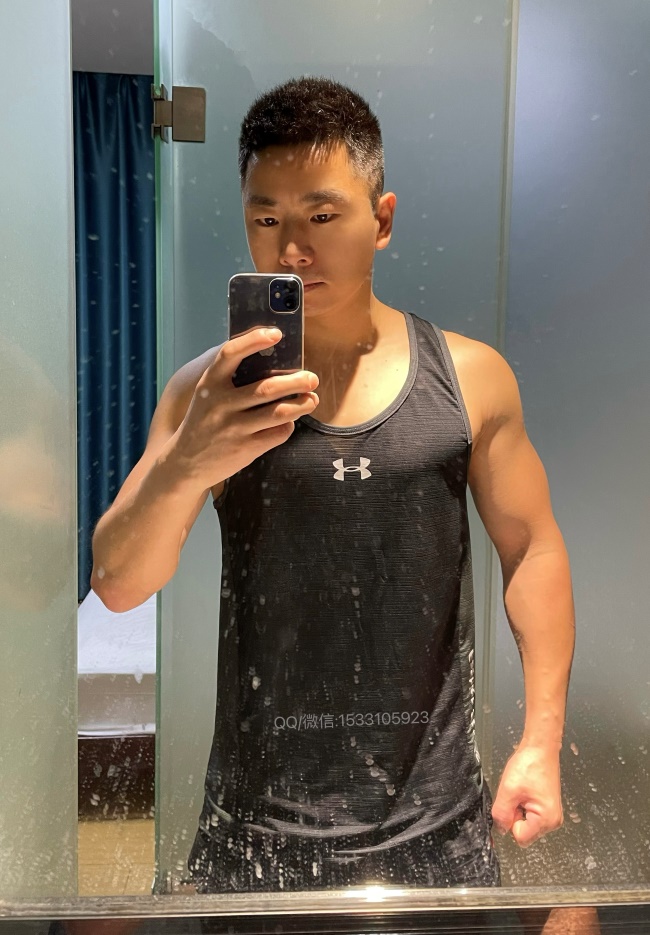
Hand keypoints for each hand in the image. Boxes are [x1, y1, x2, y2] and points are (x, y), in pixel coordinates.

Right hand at [172, 327, 318, 489]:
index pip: (230, 354)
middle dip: (297, 381)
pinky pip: (278, 433)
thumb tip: (272, 359)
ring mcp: (234, 429)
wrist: (185, 463)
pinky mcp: (246, 449)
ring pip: (279, 413)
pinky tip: (289, 421)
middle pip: (267, 388)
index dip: (254, 340)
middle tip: (312, 378)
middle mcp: (221, 404)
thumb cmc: (204, 422)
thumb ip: (230, 378)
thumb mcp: (207, 395)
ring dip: (301, 405)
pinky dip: (289, 425)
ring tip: (311, 399)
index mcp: (210, 384)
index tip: (276, 333)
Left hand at [491, 742, 563, 846]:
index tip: (513, 802)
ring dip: (518, 810)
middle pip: (524, 832)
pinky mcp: (547, 808)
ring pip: (525, 824)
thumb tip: (500, 830)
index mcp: (546, 820)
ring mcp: (551, 815)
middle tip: (517, 795)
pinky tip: (525, 791)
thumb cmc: (529, 765)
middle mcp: (553, 822)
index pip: (520, 837)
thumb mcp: (508, 790)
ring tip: (521, 791)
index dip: (510, 821)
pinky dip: (523, 805)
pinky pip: (529, 816)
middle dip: (515, 816)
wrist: (540, 748)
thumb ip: (502, 814)